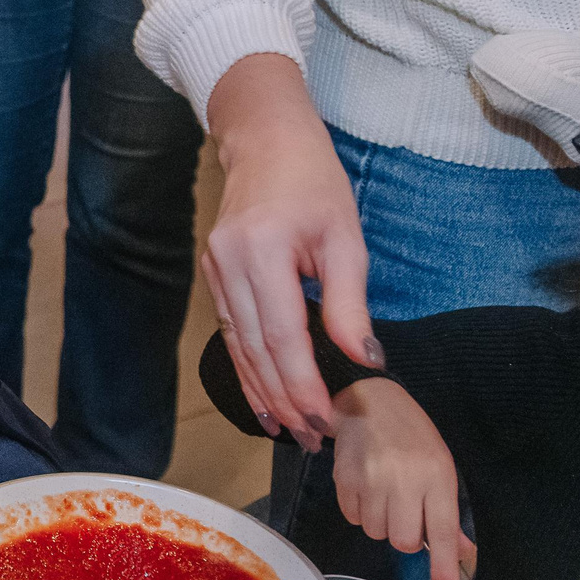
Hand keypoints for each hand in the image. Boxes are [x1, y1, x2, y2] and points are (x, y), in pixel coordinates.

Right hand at [203, 55, 378, 451]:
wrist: (265, 141)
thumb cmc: (313, 182)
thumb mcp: (345, 238)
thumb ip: (349, 302)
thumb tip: (366, 358)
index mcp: (263, 251)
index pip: (283, 337)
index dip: (303, 385)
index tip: (325, 420)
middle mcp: (229, 264)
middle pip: (255, 350)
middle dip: (284, 400)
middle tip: (311, 439)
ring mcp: (215, 270)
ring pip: (237, 347)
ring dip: (263, 392)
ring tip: (287, 430)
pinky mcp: (213, 274)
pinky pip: (230, 332)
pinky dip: (247, 368)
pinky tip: (262, 396)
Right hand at [329, 378, 473, 579]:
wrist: (369, 401)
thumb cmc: (412, 436)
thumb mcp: (440, 466)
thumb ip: (448, 511)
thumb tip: (461, 552)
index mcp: (436, 476)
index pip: (443, 531)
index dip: (443, 566)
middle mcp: (404, 481)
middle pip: (403, 540)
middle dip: (406, 536)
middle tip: (406, 513)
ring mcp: (370, 481)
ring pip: (377, 532)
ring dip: (382, 522)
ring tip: (384, 493)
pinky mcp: (343, 480)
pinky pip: (354, 518)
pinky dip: (362, 511)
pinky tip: (366, 487)